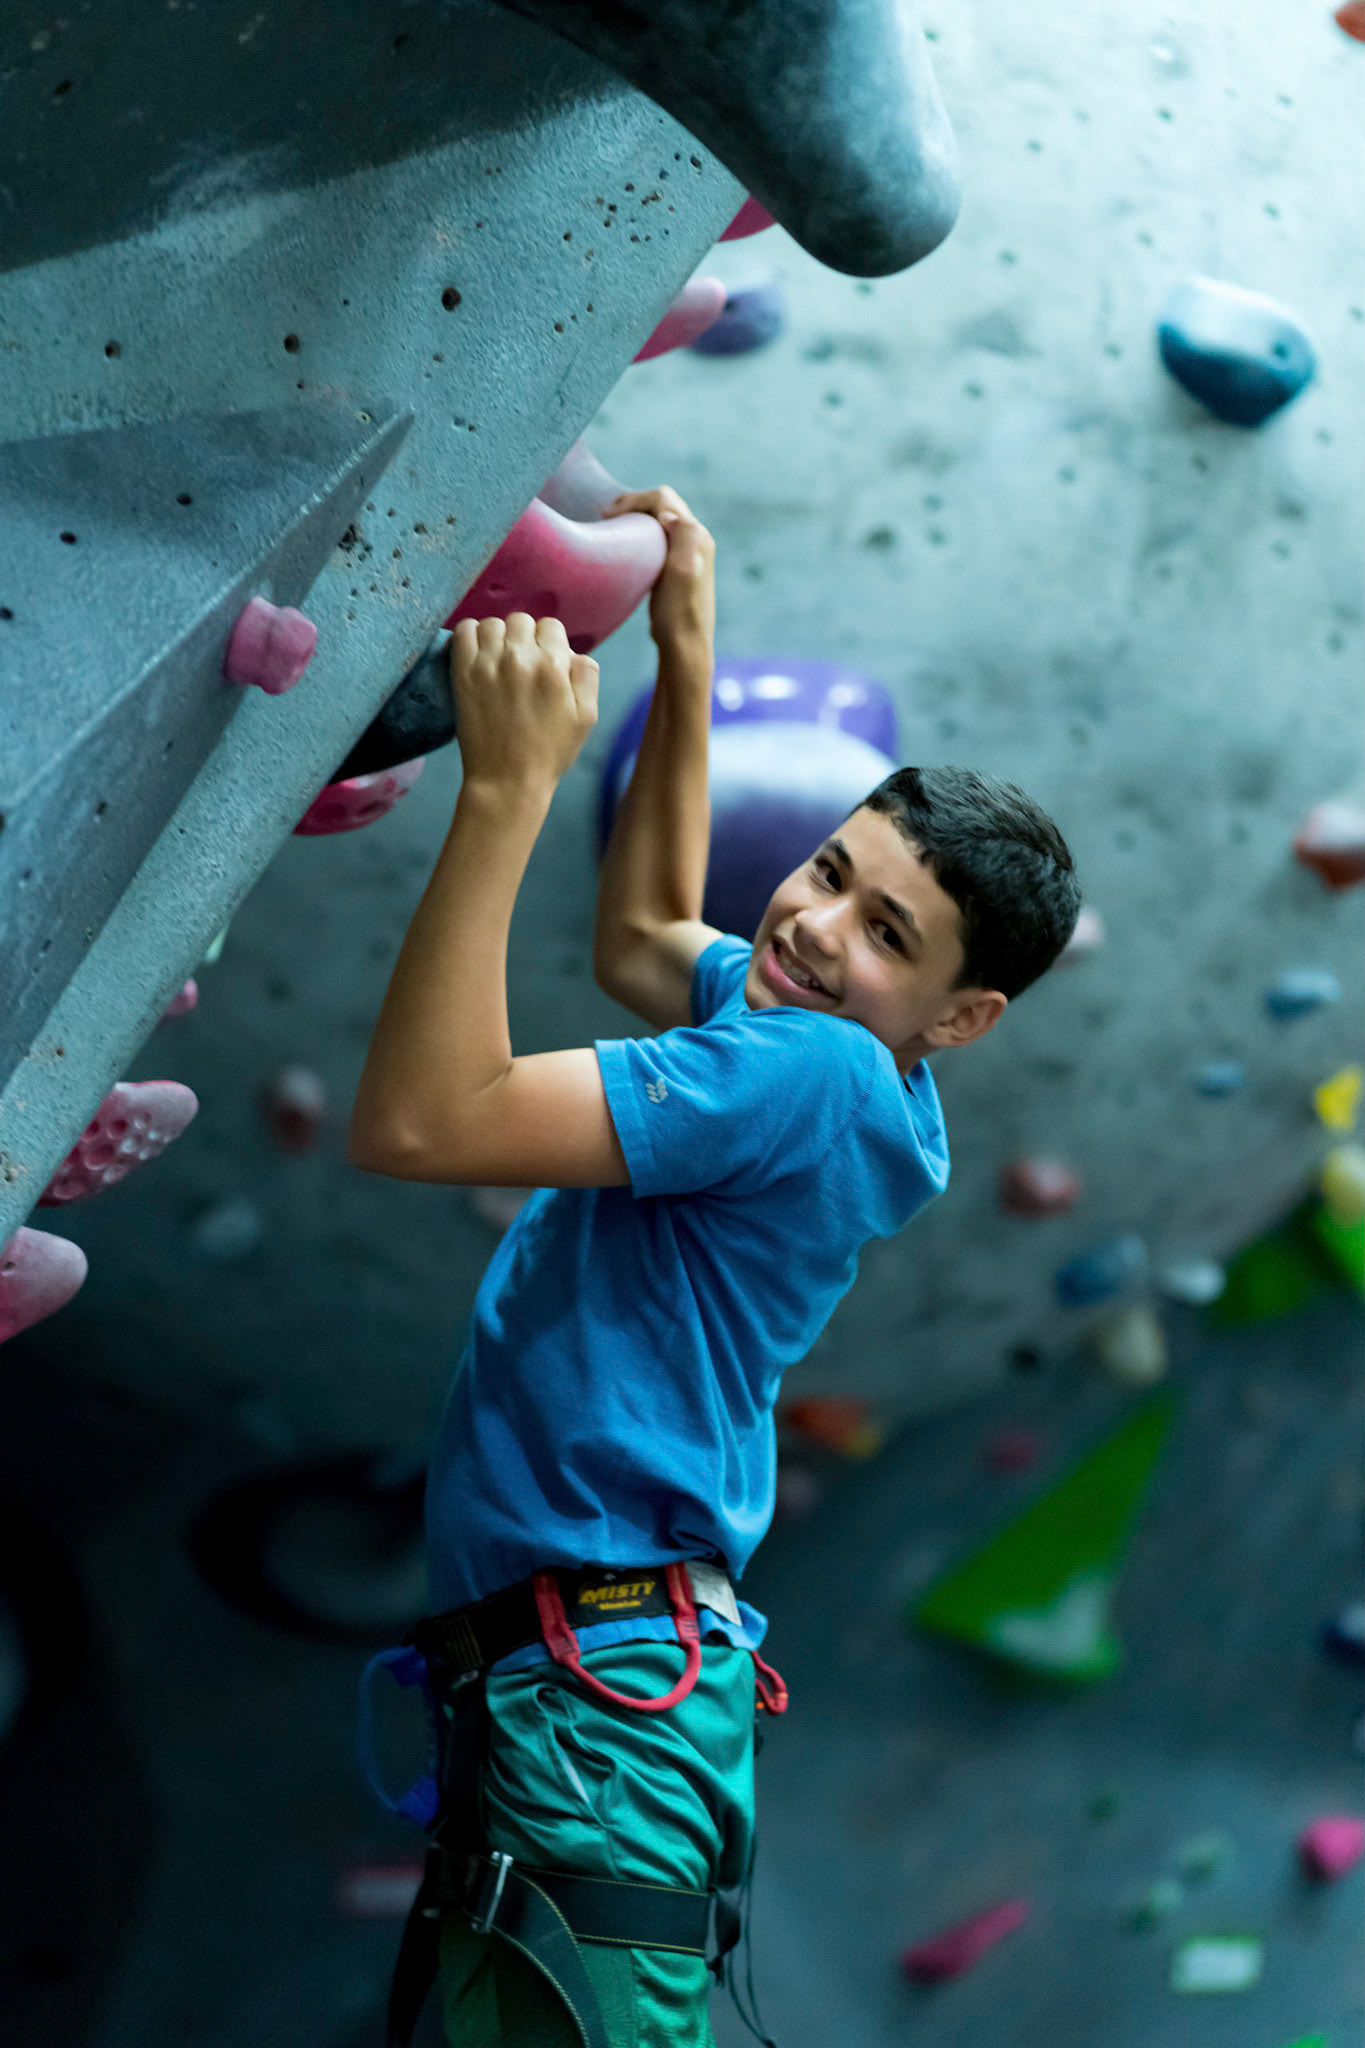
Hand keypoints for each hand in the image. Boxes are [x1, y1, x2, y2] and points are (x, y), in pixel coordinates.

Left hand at [450, 614, 598, 793]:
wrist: (507, 781)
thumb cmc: (549, 752)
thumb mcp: (587, 717)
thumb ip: (587, 675)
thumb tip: (573, 652)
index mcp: (553, 665)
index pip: (551, 625)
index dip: (549, 643)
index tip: (544, 663)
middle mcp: (520, 658)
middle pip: (521, 620)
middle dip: (524, 638)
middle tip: (521, 664)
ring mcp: (488, 664)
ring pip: (492, 623)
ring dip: (497, 637)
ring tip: (498, 660)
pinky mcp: (463, 675)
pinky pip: (463, 631)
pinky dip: (470, 635)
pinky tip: (477, 654)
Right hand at [603, 486, 714, 647]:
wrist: (684, 644)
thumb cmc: (678, 612)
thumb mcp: (681, 571)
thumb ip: (682, 535)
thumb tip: (666, 514)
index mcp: (695, 535)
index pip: (662, 499)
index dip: (634, 500)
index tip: (607, 515)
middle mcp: (695, 539)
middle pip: (663, 504)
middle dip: (634, 503)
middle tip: (606, 515)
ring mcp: (687, 552)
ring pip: (660, 518)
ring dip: (636, 515)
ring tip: (612, 524)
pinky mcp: (677, 565)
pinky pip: (658, 535)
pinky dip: (640, 531)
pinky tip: (626, 544)